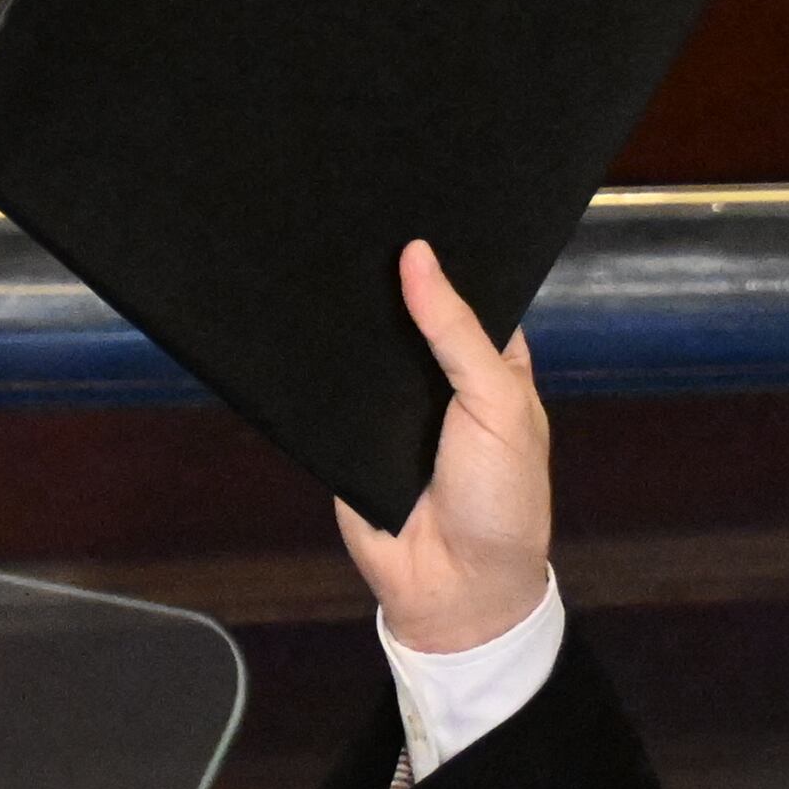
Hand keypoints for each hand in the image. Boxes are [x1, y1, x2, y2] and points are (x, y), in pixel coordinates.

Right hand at [335, 238, 553, 653]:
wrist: (454, 584)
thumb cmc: (501, 495)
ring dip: (341, 322)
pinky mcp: (345, 437)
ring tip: (306, 252)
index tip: (406, 203)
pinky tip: (287, 321)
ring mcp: (390, 407)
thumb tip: (418, 257)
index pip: (463, 294)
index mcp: (490, 362)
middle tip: (345, 219)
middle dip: (381, 283)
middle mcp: (440, 378)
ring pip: (360, 350)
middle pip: (405, 315)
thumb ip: (457, 331)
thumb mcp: (497, 402)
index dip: (441, 258)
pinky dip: (310, 369)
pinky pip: (322, 395)